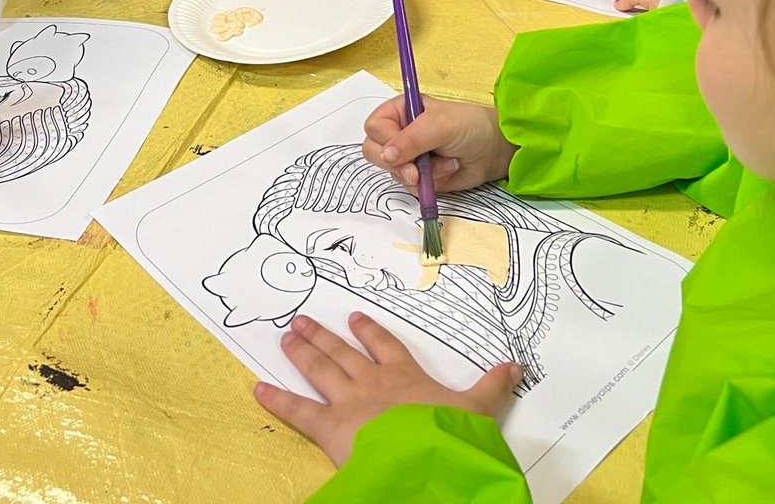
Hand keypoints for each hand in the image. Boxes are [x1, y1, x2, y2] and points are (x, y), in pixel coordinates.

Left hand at [254, 312, 521, 467]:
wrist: (429, 456)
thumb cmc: (450, 433)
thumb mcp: (478, 410)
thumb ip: (493, 386)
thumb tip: (516, 365)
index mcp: (405, 376)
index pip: (384, 347)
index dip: (368, 332)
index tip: (353, 319)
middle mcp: (373, 382)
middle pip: (343, 353)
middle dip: (323, 336)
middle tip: (301, 320)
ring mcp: (349, 402)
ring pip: (320, 370)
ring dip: (302, 353)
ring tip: (285, 336)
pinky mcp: (330, 428)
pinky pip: (298, 411)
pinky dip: (277, 401)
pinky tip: (257, 389)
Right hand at [362, 93, 517, 191]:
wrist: (494, 151)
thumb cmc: (470, 126)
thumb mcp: (441, 125)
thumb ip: (412, 139)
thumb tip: (387, 156)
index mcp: (400, 111)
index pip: (374, 127)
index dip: (385, 140)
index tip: (402, 150)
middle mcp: (400, 133)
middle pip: (374, 152)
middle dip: (397, 165)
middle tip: (415, 171)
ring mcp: (408, 156)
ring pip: (394, 173)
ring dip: (421, 173)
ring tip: (446, 162)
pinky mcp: (419, 176)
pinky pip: (410, 187)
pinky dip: (430, 183)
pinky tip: (448, 170)